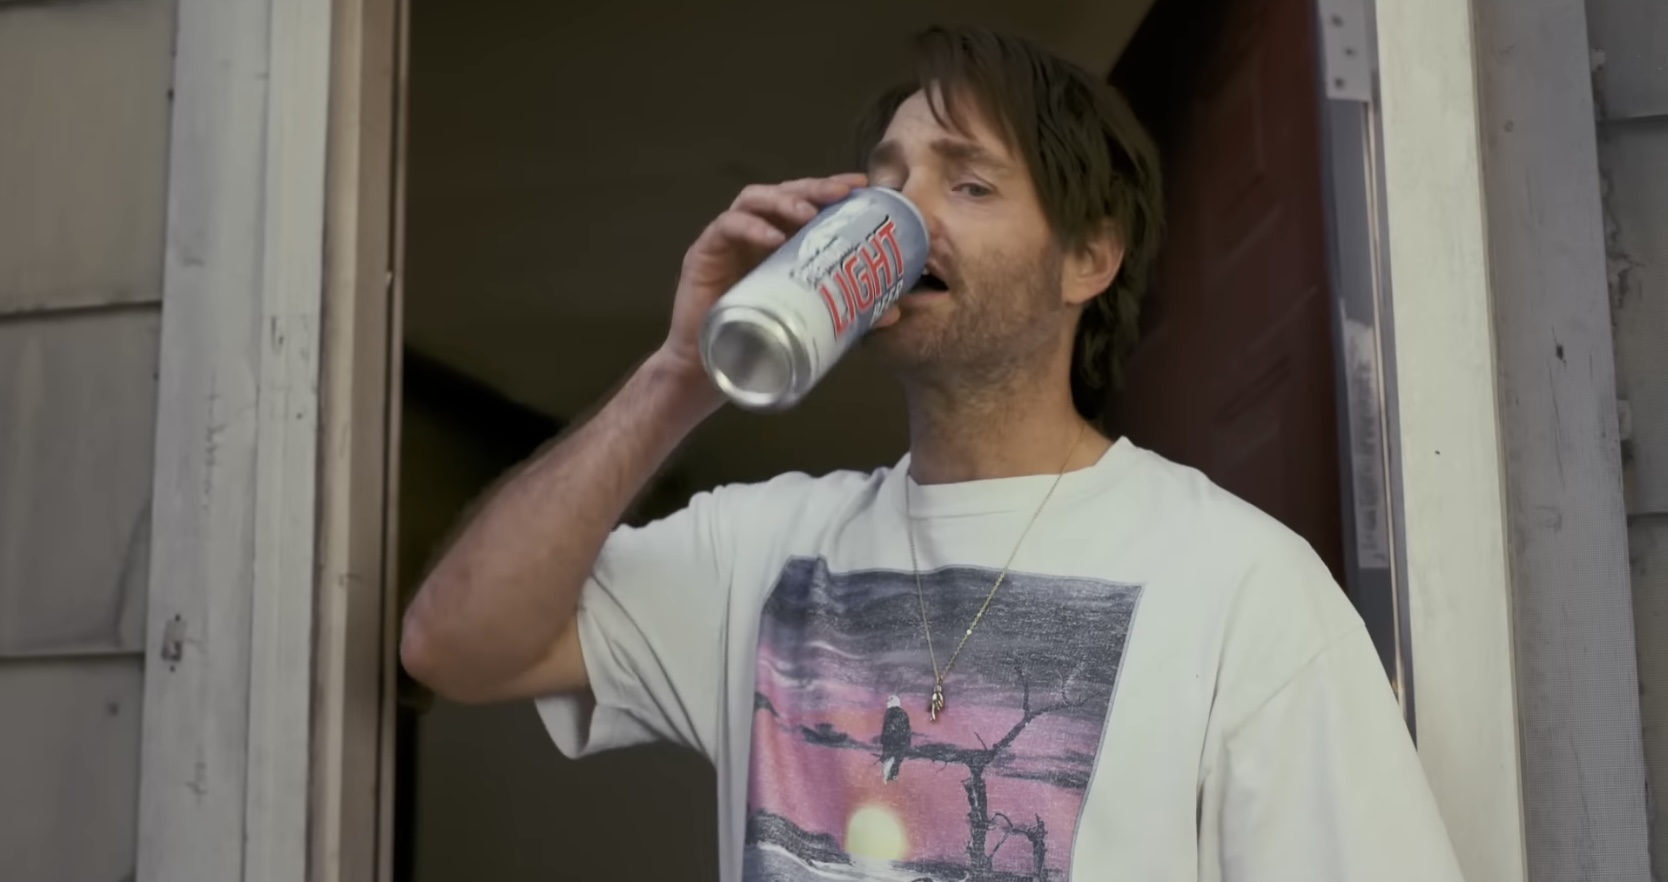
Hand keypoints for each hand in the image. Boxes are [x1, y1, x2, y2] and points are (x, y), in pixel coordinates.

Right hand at [657, 173, 869, 375]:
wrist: (712, 371)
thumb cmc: (760, 340)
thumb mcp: (808, 319)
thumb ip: (847, 310)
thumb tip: (894, 311)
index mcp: (780, 241)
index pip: (807, 202)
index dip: (833, 189)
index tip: (863, 186)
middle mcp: (755, 233)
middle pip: (784, 192)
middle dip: (815, 188)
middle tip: (842, 192)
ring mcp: (728, 240)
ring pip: (754, 199)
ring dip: (783, 200)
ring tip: (807, 213)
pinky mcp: (703, 253)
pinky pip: (725, 227)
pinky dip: (749, 227)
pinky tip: (771, 238)